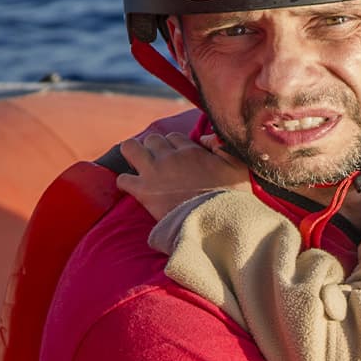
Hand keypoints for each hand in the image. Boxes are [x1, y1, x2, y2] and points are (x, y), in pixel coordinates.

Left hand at [117, 132, 249, 220]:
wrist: (216, 222)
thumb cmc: (230, 197)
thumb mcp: (237, 166)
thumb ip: (222, 146)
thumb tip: (204, 138)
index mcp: (191, 150)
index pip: (174, 137)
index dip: (174, 147)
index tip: (177, 158)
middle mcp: (169, 157)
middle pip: (152, 139)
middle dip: (153, 148)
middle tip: (157, 163)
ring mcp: (154, 172)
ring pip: (130, 148)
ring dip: (133, 155)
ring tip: (138, 166)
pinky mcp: (143, 191)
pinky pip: (122, 179)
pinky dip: (125, 182)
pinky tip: (132, 188)